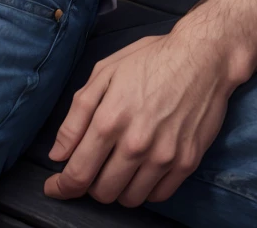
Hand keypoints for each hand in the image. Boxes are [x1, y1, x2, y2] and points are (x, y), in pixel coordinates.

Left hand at [42, 32, 234, 207]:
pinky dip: (144, 189)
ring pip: (129, 199)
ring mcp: (164, 156)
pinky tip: (140, 169)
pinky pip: (158, 196)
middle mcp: (136, 143)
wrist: (201, 58)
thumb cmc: (148, 60)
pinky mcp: (187, 162)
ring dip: (117, 189)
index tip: (55, 188)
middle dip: (89, 185)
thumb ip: (76, 115)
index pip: (78, 173)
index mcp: (110, 119)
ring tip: (116, 167)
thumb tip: (58, 154)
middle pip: (102, 192)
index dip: (61, 187)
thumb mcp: (104, 73)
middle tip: (91, 168)